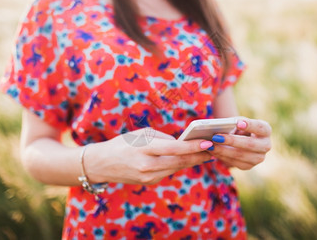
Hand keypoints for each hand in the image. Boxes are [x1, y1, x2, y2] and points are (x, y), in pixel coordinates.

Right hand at [83, 128, 213, 184]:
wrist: (102, 164)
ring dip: (192, 160)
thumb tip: (180, 143)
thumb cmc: (122, 143)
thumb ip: (161, 137)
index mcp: (144, 150)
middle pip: (179, 161)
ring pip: (176, 168)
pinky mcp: (149, 182)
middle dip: (198, 155)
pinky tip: (190, 159)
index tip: (208, 142)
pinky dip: (179, 164)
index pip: (174, 149)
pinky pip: (168, 171)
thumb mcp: (140, 134)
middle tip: (214, 147)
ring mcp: (148, 177)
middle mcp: (147, 166)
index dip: (193, 146)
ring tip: (207, 152)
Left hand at [207, 118, 271, 169]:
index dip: (249, 125)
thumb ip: (233, 123)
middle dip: (231, 141)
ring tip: (210, 145)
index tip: (238, 123)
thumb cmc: (239, 127)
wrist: (241, 139)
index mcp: (266, 130)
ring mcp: (259, 158)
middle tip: (216, 137)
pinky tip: (213, 152)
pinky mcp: (248, 166)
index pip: (260, 127)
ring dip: (223, 151)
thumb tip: (221, 127)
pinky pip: (234, 163)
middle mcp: (266, 145)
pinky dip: (222, 157)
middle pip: (250, 144)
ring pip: (240, 156)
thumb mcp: (238, 122)